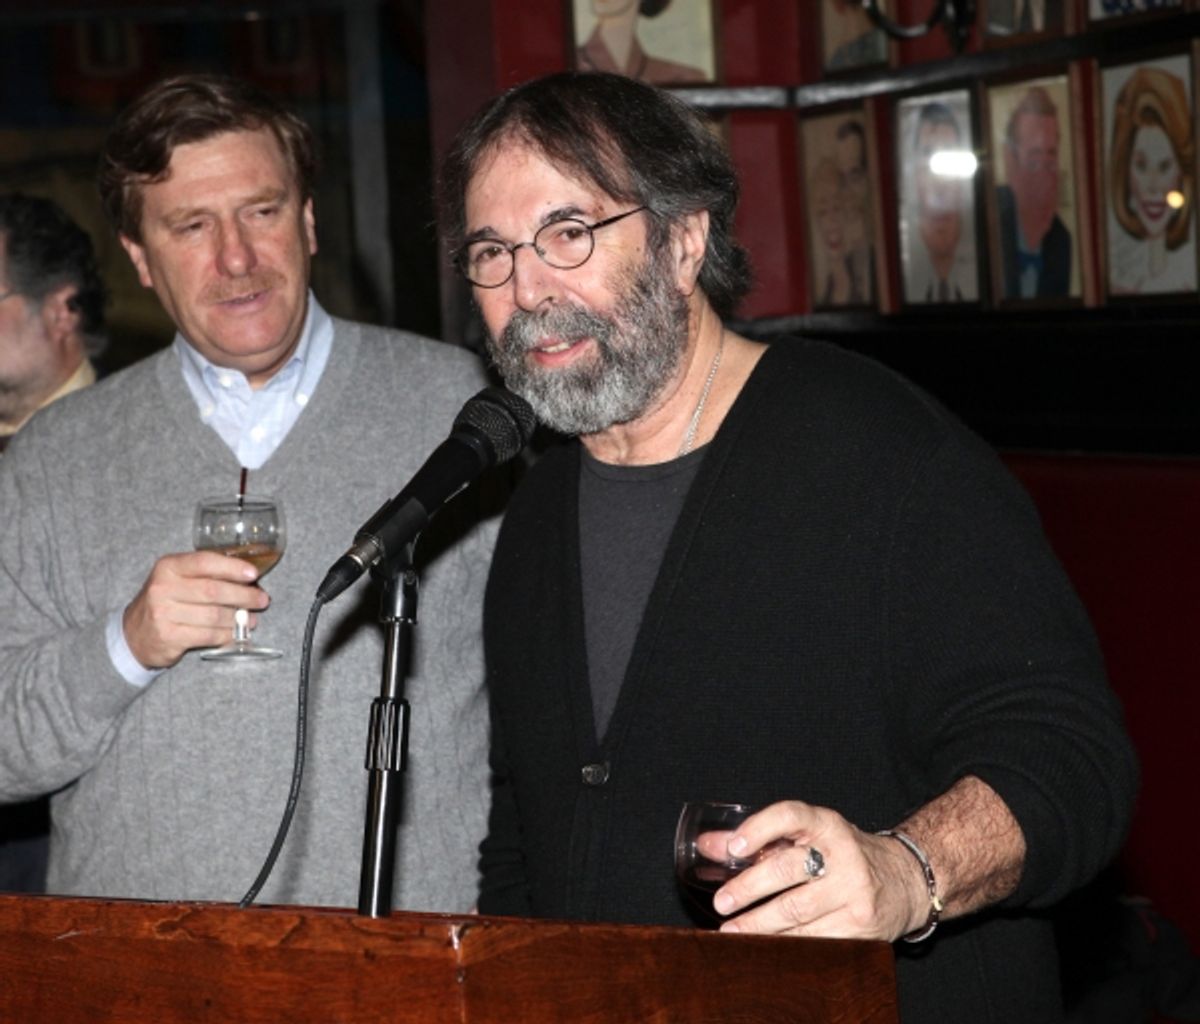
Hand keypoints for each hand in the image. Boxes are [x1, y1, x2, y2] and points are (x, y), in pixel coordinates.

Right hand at [122, 550, 267, 668]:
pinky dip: (226, 635)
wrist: (134, 634)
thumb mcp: (177, 579)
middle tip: (262, 600)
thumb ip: (205, 574)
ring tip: (251, 619)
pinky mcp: (169, 636)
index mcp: (168, 566)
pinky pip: (208, 635)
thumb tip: (248, 576)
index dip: (232, 567)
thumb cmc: (166, 601)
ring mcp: (164, 613)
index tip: (253, 574)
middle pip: (213, 591)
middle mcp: (163, 588)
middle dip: (244, 596)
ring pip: (214, 615)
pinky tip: (235, 633)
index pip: (205, 562)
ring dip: (238, 618)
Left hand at [711, 800, 929, 941]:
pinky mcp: (861, 927)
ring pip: (796, 911)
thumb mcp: (808, 836)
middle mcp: (843, 854)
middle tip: (722, 901)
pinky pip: (814, 939)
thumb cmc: (844, 854)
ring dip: (758, 924)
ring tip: (731, 931)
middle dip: (748, 889)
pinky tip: (763, 947)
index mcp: (827, 824)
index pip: (790, 816)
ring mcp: (854, 892)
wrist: (906, 880)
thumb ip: (757, 838)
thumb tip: (706, 846)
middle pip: (787, 870)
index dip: (759, 829)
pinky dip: (784, 944)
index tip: (733, 848)